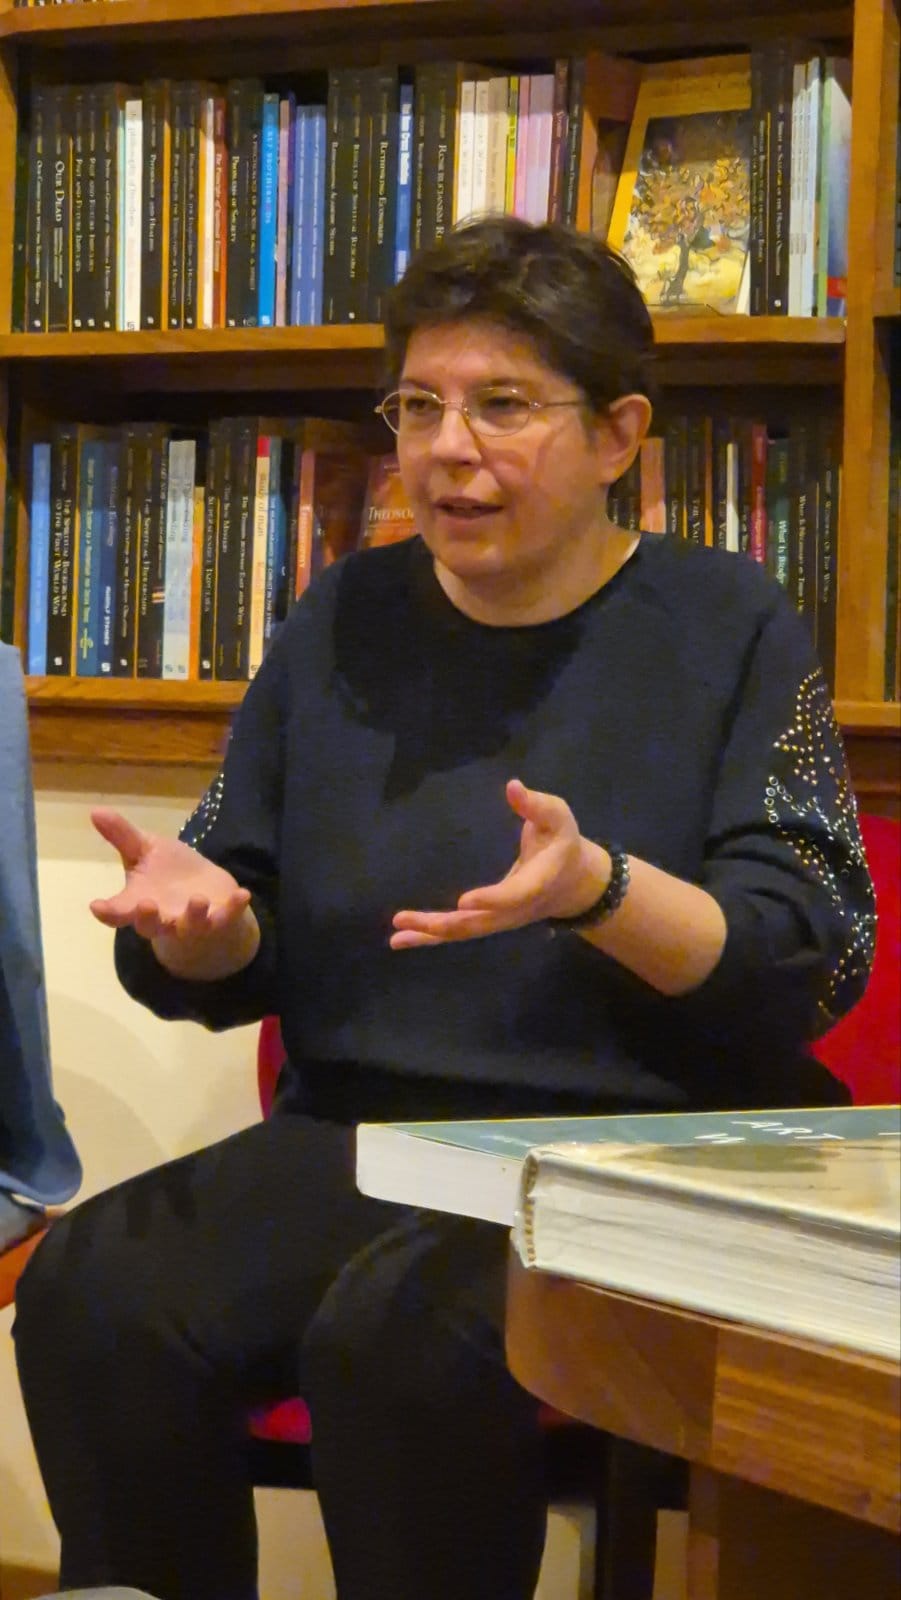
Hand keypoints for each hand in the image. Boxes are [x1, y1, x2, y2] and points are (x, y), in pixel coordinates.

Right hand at [89, 808, 257, 977]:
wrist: (206, 891)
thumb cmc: (168, 874)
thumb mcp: (145, 851)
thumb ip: (123, 836)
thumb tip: (96, 810)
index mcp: (139, 903)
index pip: (118, 912)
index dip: (107, 912)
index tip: (97, 906)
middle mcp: (163, 918)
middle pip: (150, 926)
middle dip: (148, 918)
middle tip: (145, 905)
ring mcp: (192, 922)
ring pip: (190, 926)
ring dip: (193, 915)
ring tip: (198, 899)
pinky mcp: (220, 918)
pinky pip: (227, 917)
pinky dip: (234, 908)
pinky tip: (243, 894)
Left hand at [389, 779, 607, 948]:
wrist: (574, 884)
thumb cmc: (562, 843)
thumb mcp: (558, 818)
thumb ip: (536, 805)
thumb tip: (513, 786)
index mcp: (537, 883)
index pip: (514, 895)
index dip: (491, 899)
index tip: (464, 901)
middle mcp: (516, 909)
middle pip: (479, 923)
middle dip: (442, 923)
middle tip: (404, 918)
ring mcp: (501, 919)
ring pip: (464, 931)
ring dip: (429, 933)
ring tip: (396, 934)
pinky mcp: (489, 920)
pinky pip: (459, 930)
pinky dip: (430, 937)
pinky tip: (402, 939)